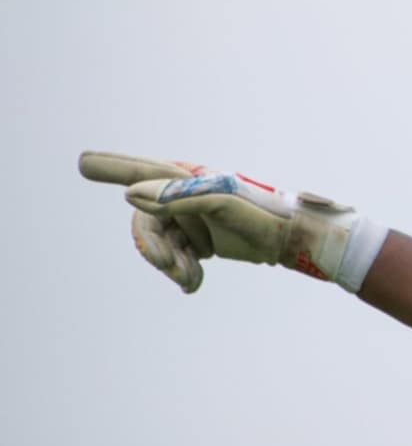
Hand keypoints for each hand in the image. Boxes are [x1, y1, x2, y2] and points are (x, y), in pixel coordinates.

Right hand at [79, 150, 385, 294]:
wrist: (294, 240)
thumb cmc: (262, 214)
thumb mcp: (222, 204)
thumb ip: (178, 198)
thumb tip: (131, 196)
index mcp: (186, 179)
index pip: (141, 171)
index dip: (111, 167)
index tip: (83, 162)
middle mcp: (183, 196)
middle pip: (144, 222)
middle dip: (153, 248)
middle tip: (172, 267)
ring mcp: (190, 218)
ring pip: (159, 244)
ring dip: (170, 265)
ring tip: (191, 280)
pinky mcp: (200, 239)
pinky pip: (175, 258)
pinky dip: (182, 273)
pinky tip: (195, 284)